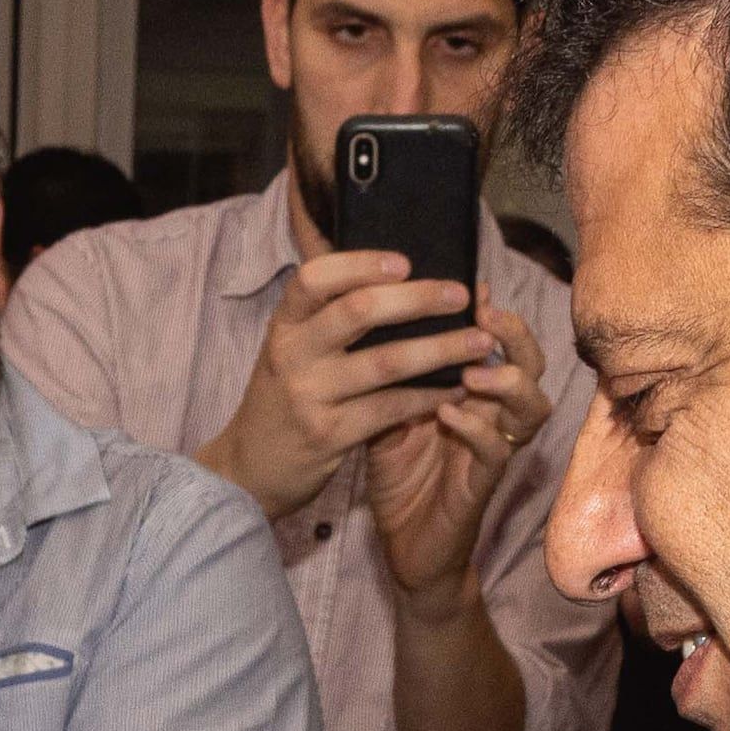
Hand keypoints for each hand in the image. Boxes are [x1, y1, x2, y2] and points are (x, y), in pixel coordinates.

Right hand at [199, 247, 491, 522]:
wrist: (249, 470)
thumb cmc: (283, 398)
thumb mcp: (289, 348)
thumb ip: (323, 311)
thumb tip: (372, 261)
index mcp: (284, 325)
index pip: (314, 278)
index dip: (360, 264)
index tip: (405, 261)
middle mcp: (292, 354)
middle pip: (358, 312)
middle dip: (417, 299)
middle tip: (461, 295)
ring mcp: (310, 396)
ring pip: (385, 362)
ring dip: (440, 349)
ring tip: (480, 341)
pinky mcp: (330, 435)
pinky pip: (391, 408)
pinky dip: (428, 395)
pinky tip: (456, 387)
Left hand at [365, 306, 547, 615]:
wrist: (402, 547)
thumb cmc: (398, 476)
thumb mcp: (387, 412)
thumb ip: (389, 370)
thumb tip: (364, 314)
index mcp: (475, 394)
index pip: (499, 344)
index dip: (495, 313)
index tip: (473, 283)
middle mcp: (493, 417)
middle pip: (532, 366)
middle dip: (516, 336)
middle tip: (486, 314)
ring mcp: (492, 451)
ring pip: (530, 408)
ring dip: (506, 381)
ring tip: (474, 368)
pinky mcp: (482, 487)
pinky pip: (495, 452)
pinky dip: (476, 429)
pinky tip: (449, 414)